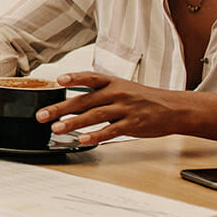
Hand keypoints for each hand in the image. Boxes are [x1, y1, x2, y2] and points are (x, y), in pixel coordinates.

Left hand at [36, 72, 193, 145]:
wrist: (174, 108)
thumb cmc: (143, 98)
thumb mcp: (121, 88)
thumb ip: (97, 94)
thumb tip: (69, 102)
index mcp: (112, 82)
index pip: (91, 77)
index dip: (74, 78)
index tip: (58, 80)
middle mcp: (117, 93)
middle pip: (85, 100)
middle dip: (61, 108)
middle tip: (42, 115)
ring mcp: (125, 109)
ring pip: (95, 115)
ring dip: (73, 123)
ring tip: (56, 128)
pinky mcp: (132, 125)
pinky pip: (111, 131)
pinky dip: (96, 135)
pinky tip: (83, 139)